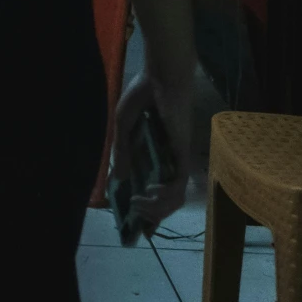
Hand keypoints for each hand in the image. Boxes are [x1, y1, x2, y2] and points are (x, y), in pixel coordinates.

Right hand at [111, 67, 193, 234]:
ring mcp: (176, 157)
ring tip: (139, 206)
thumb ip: (122, 151)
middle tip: (134, 216)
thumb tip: (119, 178)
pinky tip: (150, 192)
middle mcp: (167, 160)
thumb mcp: (123, 125)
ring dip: (157, 207)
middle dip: (150, 214)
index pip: (153, 187)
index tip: (138, 226)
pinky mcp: (182, 152)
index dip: (148, 209)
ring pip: (174, 196)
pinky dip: (166, 193)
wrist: (160, 76)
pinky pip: (179, 181)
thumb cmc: (142, 94)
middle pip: (165, 199)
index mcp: (153, 153)